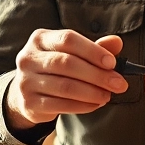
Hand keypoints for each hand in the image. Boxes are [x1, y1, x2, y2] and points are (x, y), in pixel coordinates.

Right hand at [5, 29, 127, 131]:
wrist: (26, 92)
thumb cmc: (55, 69)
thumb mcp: (72, 53)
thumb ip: (94, 48)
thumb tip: (117, 42)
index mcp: (40, 39)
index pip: (68, 39)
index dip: (92, 50)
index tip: (112, 63)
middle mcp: (28, 58)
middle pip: (67, 63)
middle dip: (97, 74)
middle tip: (118, 84)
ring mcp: (26, 81)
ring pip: (65, 86)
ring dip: (92, 92)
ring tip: (108, 95)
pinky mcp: (29, 103)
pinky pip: (61, 105)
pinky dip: (82, 105)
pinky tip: (95, 104)